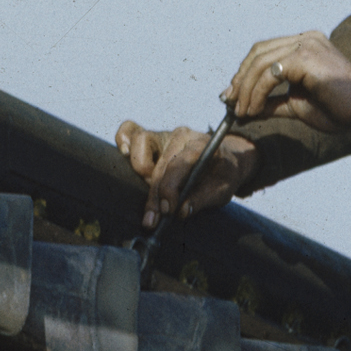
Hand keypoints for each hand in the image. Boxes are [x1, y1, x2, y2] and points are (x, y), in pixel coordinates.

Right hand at [117, 118, 257, 225]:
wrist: (227, 157)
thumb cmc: (224, 173)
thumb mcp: (224, 190)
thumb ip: (203, 200)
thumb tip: (180, 212)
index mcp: (201, 145)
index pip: (180, 164)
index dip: (170, 189)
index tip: (167, 210)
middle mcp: (181, 135)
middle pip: (158, 164)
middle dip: (154, 195)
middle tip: (153, 220)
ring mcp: (164, 133)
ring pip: (140, 143)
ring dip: (141, 170)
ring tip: (152, 194)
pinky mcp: (151, 136)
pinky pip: (129, 130)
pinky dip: (123, 142)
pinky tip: (127, 159)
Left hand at [224, 30, 350, 134]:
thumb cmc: (336, 109)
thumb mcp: (295, 104)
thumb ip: (271, 102)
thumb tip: (245, 109)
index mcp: (305, 44)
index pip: (265, 51)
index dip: (245, 72)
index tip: (233, 95)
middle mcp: (305, 38)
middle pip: (258, 52)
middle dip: (240, 80)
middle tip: (231, 104)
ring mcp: (305, 44)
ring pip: (260, 63)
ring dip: (246, 90)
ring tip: (242, 112)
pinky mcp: (305, 56)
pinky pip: (270, 74)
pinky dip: (257, 93)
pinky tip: (255, 110)